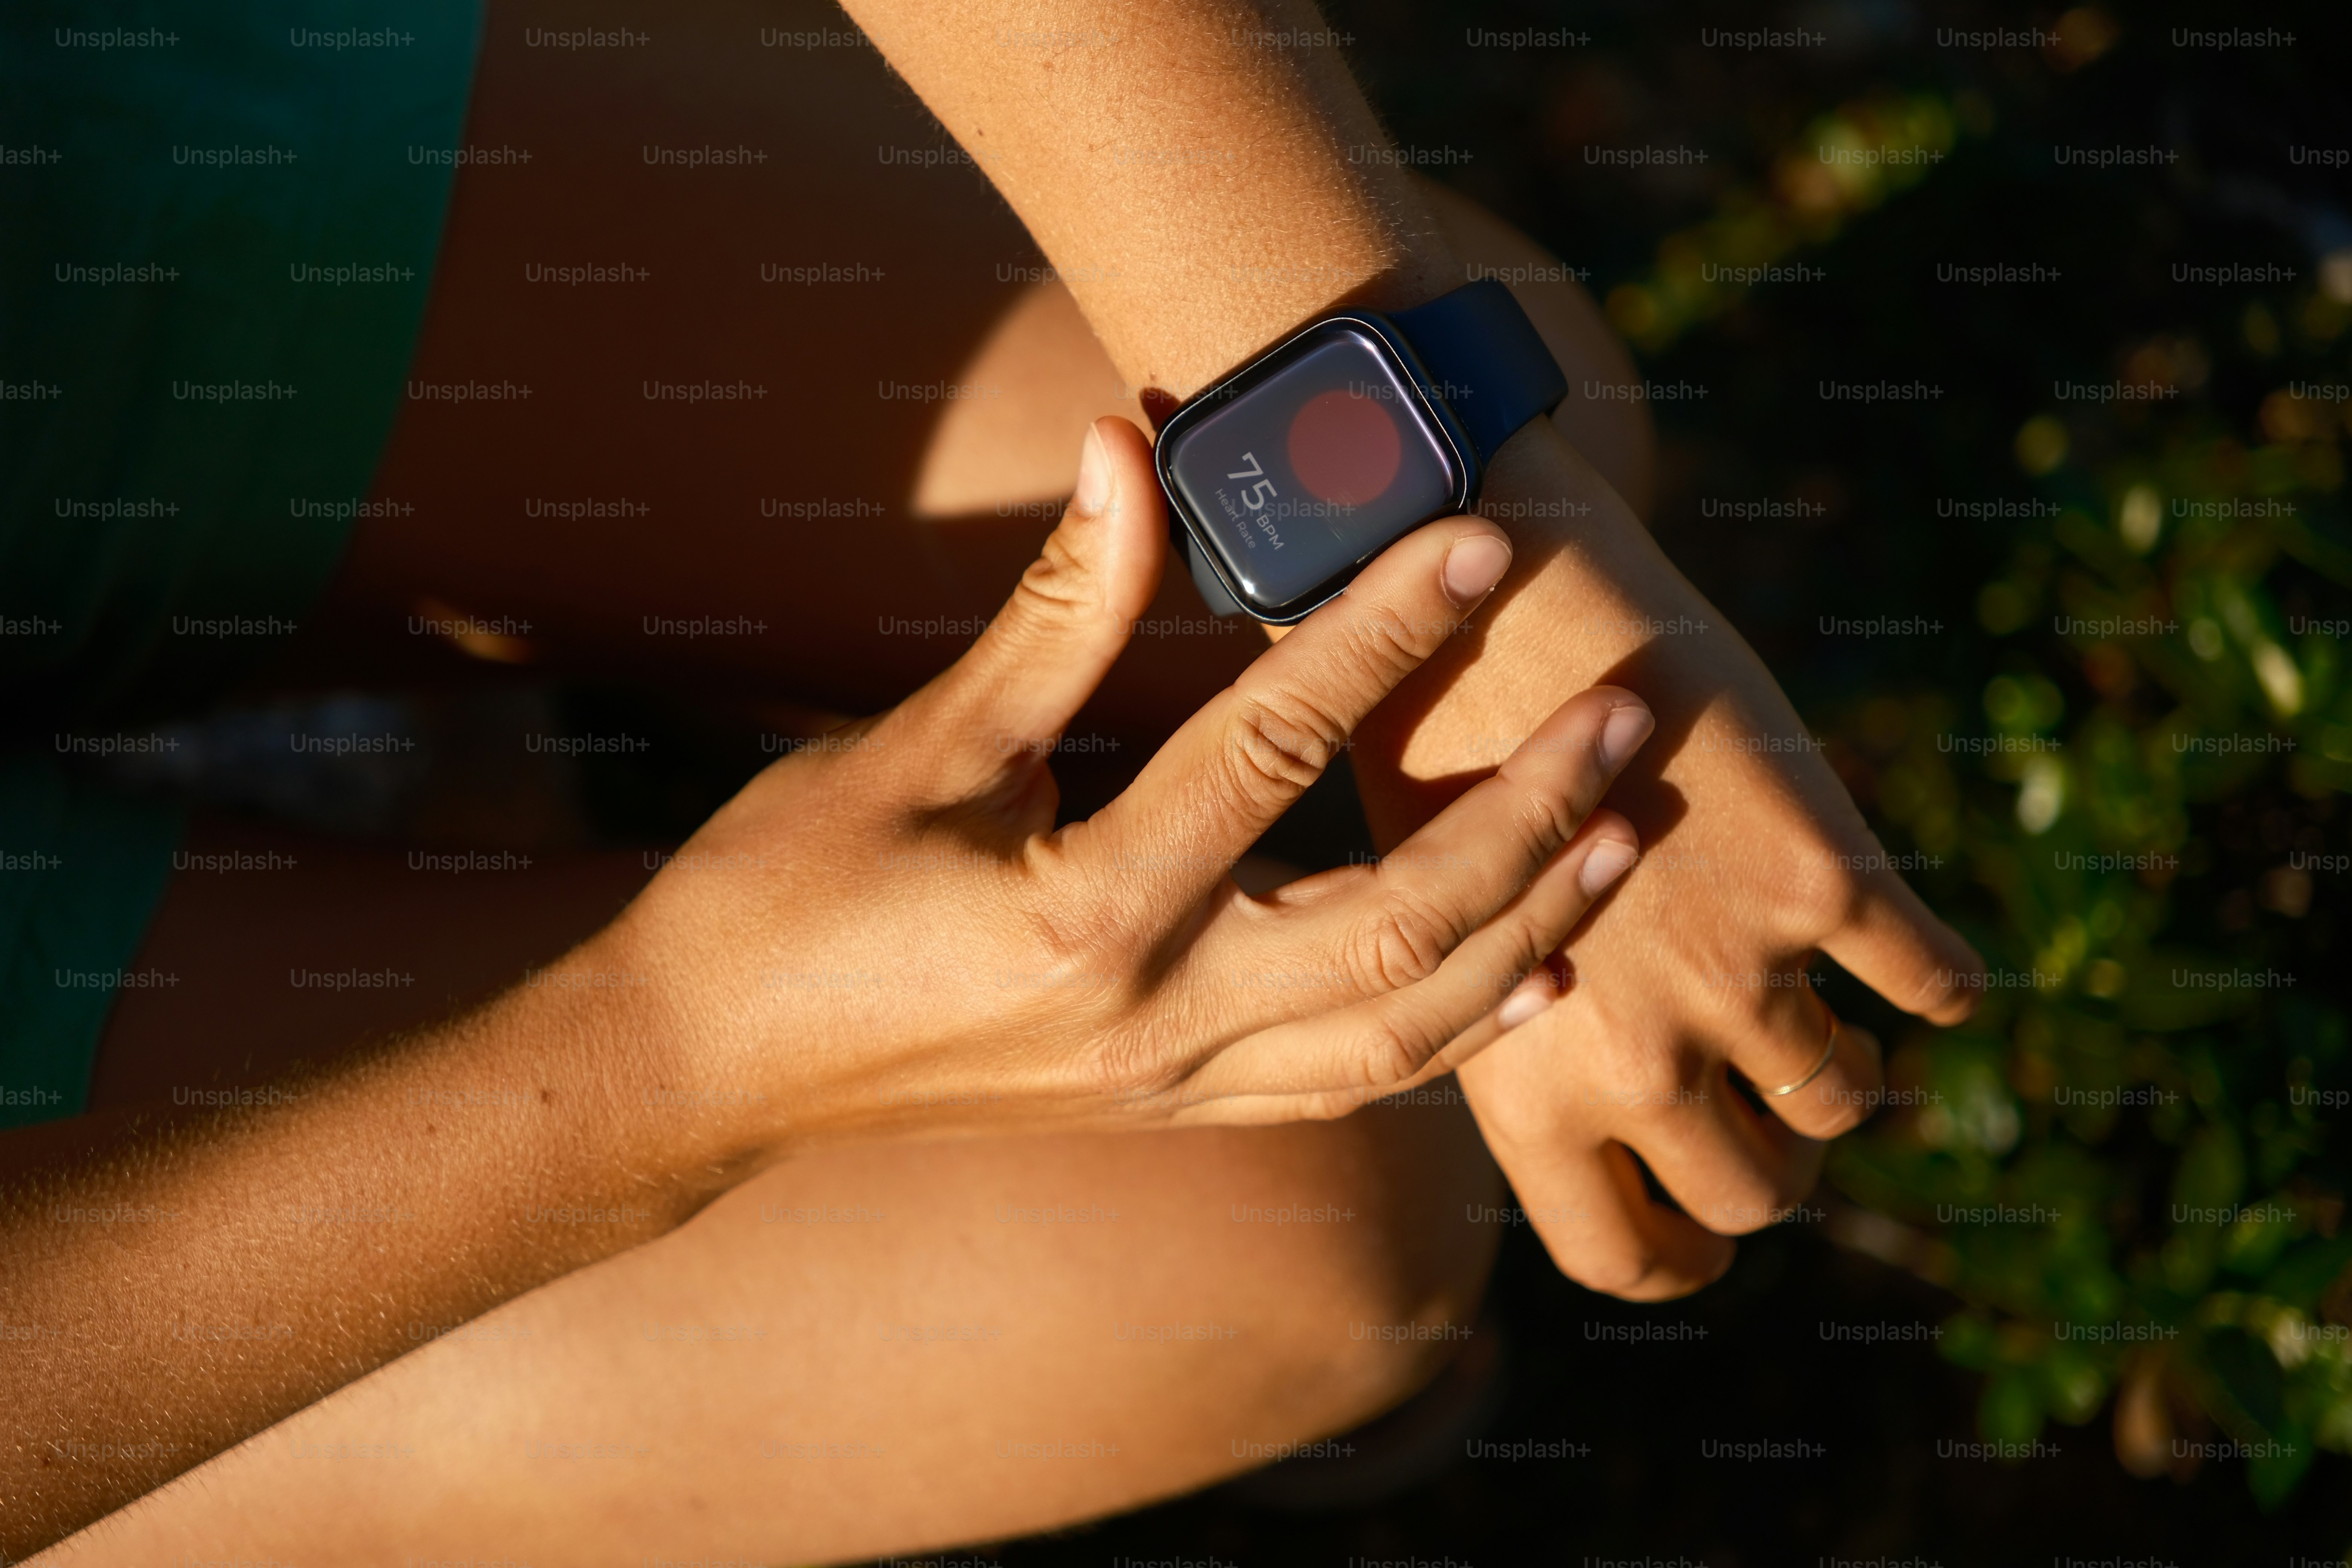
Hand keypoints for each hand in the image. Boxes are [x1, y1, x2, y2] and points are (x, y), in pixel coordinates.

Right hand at [602, 417, 1652, 1156]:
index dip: (1383, 629)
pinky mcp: (1173, 1107)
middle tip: (1627, 715)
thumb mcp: (918, 745)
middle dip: (1527, 814)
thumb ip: (1053, 608)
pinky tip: (1534, 979)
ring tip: (1622, 839)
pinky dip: (1458, 1035)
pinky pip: (1354, 1088)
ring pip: (1405, 1028)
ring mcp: (1175, 1084)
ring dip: (1527, 930)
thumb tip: (1130, 446)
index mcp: (1086, 914)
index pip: (1276, 746)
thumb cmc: (785, 899)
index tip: (1474, 537)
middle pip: (1400, 921)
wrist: (704, 1072)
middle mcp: (1158, 1020)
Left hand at [1354, 419, 1985, 1299]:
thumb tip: (1614, 1115)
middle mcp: (1637, 1055)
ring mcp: (1738, 969)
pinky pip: (1934, 980)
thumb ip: (1527, 1044)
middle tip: (1768, 1108)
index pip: (1623, 1256)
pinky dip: (1940, 981)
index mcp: (1527, 1087)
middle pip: (1757, 1190)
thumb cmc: (1446, 767)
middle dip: (1771, 1161)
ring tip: (1821, 1016)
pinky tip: (1920, 963)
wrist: (1491, 610)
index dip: (1678, 1261)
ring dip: (1844, 1073)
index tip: (1704, 1237)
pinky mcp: (1822, 877)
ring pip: (1845, 1098)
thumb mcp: (1455, 944)